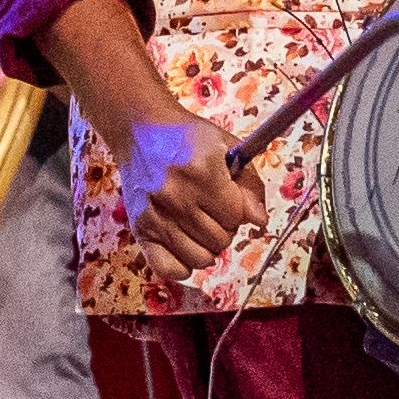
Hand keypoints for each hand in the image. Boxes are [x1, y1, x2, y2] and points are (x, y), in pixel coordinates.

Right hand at [114, 110, 261, 284]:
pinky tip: (183, 246)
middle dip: (224, 227)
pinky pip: (169, 268)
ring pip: (201, 258)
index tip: (228, 196)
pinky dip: (182, 264)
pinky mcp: (139, 229)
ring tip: (199, 226)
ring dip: (207, 246)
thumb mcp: (227, 147)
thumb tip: (259, 221)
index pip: (236, 216)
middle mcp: (175, 195)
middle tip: (212, 209)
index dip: (238, 209)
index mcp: (201, 171)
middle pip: (220, 240)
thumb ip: (250, 185)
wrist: (139, 131)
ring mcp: (154, 215)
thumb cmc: (187, 137)